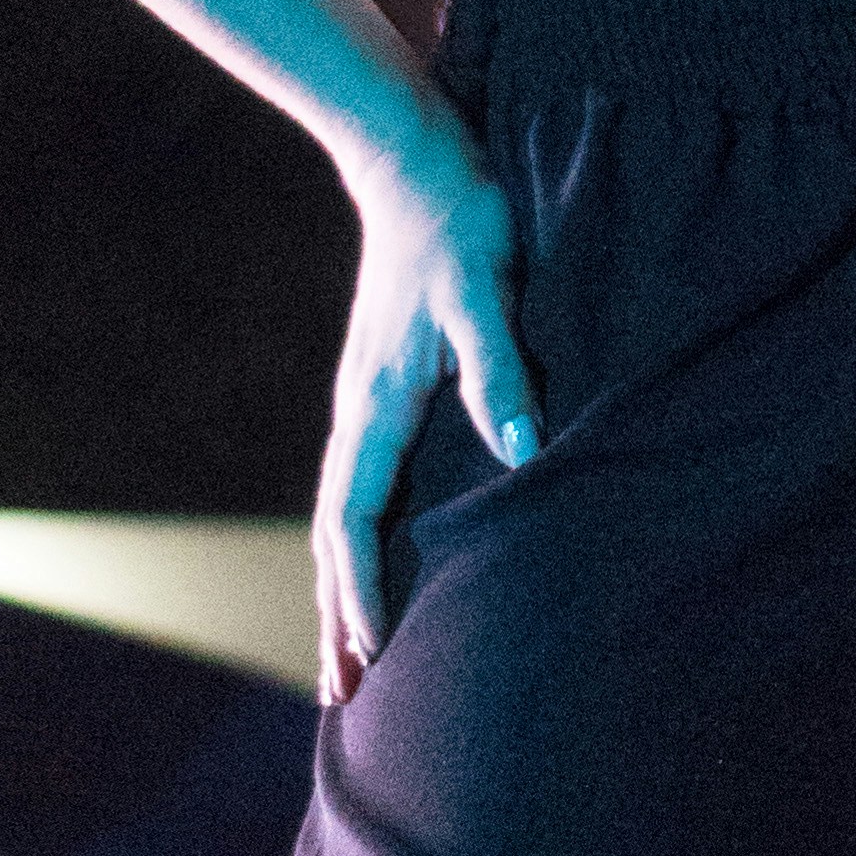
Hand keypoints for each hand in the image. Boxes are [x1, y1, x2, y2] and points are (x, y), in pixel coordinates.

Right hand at [310, 105, 539, 706]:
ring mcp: (365, 402)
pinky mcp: (383, 386)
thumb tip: (521, 449)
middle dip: (337, 616)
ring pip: (342, 517)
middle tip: (339, 698)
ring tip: (349, 654)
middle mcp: (358, 413)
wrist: (413, 157)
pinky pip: (362, 487)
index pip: (353, 523)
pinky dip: (358, 542)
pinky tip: (382, 558)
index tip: (371, 658)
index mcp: (376, 406)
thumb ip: (501, 365)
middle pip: (334, 538)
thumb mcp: (486, 290)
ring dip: (342, 587)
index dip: (361, 593)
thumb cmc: (459, 220)